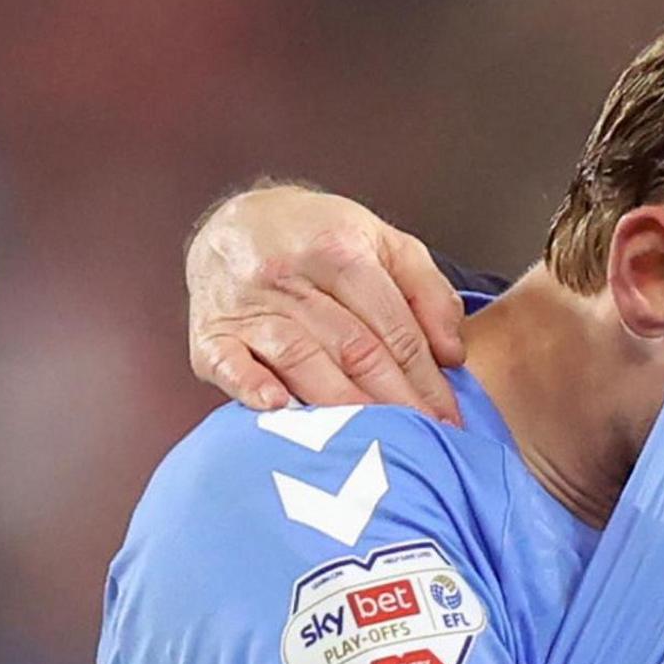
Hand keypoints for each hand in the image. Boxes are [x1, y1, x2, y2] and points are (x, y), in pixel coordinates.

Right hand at [187, 185, 466, 423]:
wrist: (239, 223)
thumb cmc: (324, 242)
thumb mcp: (386, 244)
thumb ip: (429, 292)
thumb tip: (452, 354)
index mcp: (339, 250)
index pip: (393, 326)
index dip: (426, 377)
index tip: (449, 418)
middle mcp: (290, 274)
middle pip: (353, 347)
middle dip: (396, 401)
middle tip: (425, 440)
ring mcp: (246, 304)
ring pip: (301, 358)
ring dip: (341, 404)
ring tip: (375, 441)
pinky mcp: (210, 333)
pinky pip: (228, 363)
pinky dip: (250, 386)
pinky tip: (279, 407)